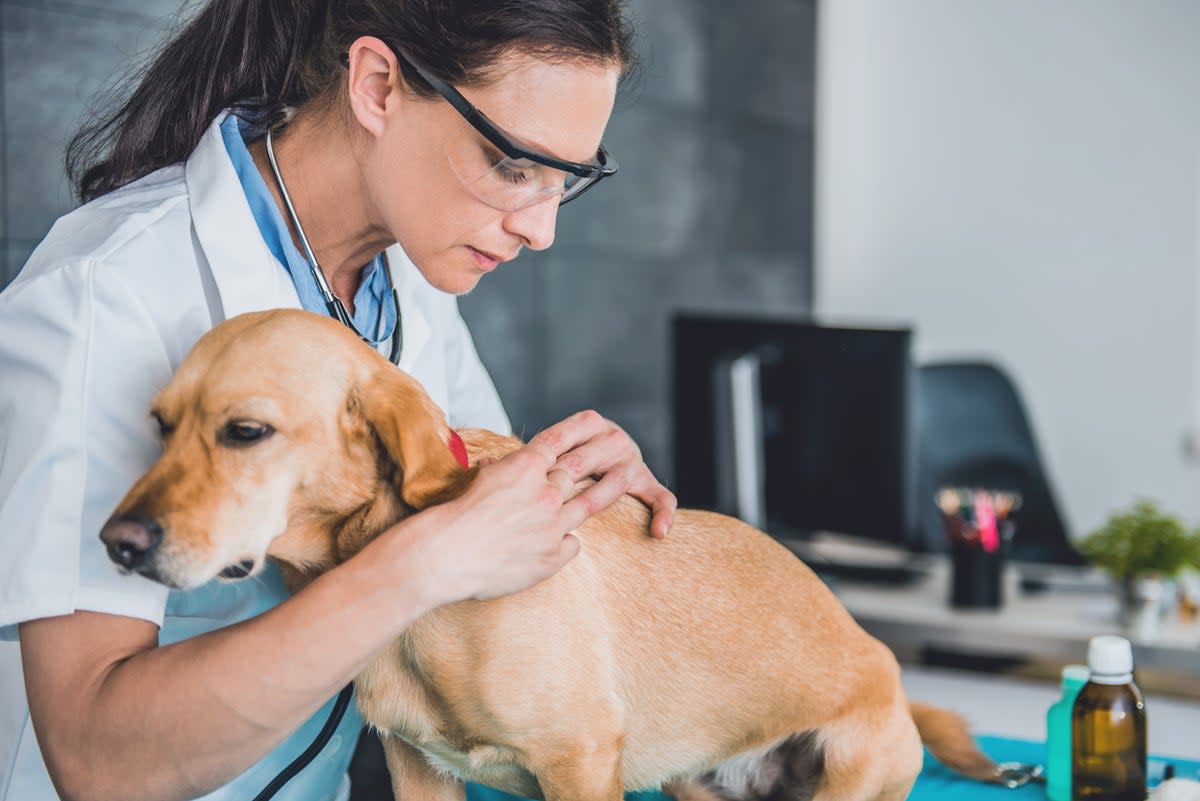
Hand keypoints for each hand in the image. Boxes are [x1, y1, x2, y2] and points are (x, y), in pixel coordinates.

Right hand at [411, 442, 587, 603]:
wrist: (446, 554)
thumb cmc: (456, 517)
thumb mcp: (477, 479)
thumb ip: (497, 469)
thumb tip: (496, 464)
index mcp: (528, 467)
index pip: (554, 448)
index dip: (550, 458)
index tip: (549, 464)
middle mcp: (547, 493)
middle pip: (568, 479)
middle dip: (556, 486)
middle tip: (540, 498)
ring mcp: (553, 526)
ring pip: (580, 509)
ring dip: (565, 513)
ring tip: (546, 521)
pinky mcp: (553, 556)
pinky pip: (573, 544)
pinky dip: (563, 544)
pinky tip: (547, 546)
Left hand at [530, 410, 676, 538]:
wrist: (600, 447)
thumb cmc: (565, 454)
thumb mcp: (545, 452)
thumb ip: (518, 458)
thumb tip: (486, 463)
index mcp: (585, 426)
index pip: (558, 440)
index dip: (539, 462)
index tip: (517, 485)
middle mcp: (612, 439)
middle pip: (585, 460)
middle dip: (563, 480)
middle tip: (544, 503)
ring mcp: (631, 460)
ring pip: (618, 479)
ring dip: (599, 496)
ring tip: (579, 516)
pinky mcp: (646, 480)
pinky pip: (660, 496)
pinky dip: (661, 513)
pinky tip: (658, 533)